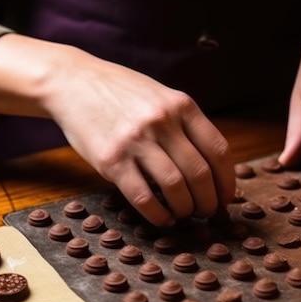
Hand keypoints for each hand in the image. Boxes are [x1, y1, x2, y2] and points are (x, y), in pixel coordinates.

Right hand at [43, 47, 235, 226]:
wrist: (73, 82)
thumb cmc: (122, 93)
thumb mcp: (161, 97)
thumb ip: (185, 125)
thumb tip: (211, 169)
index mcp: (181, 105)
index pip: (218, 150)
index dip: (227, 181)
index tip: (226, 198)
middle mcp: (162, 121)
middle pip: (199, 174)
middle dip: (208, 201)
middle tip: (206, 212)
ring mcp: (135, 140)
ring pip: (175, 188)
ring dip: (185, 209)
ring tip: (185, 214)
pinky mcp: (111, 160)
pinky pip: (143, 197)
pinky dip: (158, 215)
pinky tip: (163, 219)